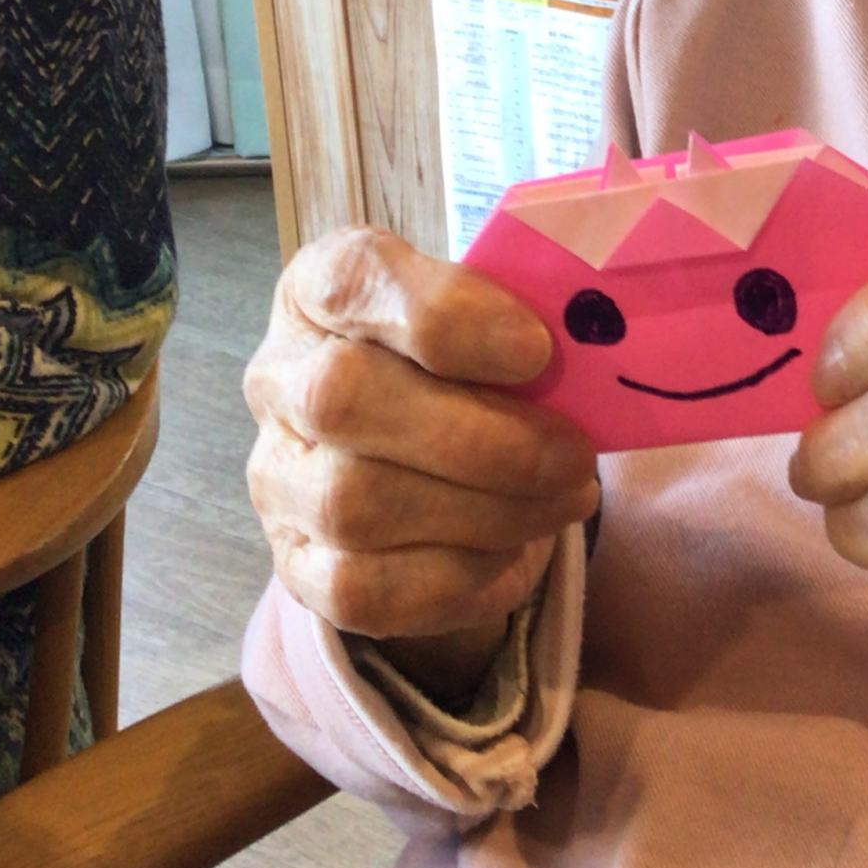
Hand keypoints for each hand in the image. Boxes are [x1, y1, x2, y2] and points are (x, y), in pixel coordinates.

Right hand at [245, 228, 598, 698]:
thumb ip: (521, 312)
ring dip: (487, 510)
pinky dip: (458, 574)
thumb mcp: (486, 311)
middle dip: (482, 437)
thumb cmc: (466, 361)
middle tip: (574, 454)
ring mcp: (277, 479)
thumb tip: (589, 337)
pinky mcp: (298, 566)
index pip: (351, 278)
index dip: (442, 314)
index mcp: (319, 289)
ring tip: (565, 498)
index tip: (536, 347)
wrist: (429, 450)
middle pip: (343, 398)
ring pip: (356, 504)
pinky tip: (516, 550)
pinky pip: (363, 588)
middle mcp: (280, 378)